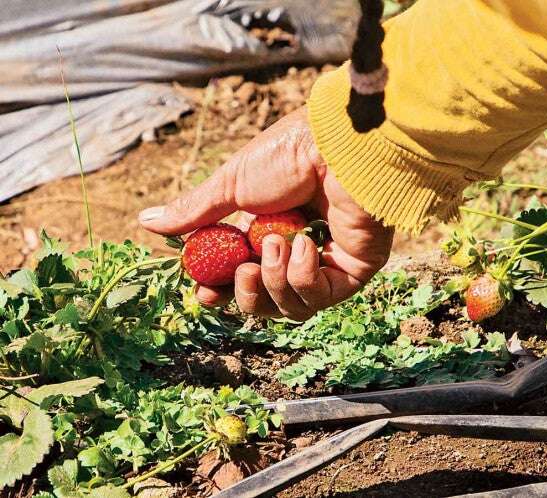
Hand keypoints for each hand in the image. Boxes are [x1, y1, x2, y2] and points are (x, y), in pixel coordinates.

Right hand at [139, 107, 393, 319]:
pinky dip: (304, 276)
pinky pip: (323, 297)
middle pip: (267, 300)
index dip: (223, 292)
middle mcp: (299, 251)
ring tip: (276, 244)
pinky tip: (304, 245)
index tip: (205, 295)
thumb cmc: (287, 157)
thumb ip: (193, 212)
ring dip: (275, 280)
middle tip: (244, 270)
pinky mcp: (356, 269)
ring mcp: (329, 262)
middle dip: (248, 293)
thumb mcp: (231, 185)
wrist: (336, 144)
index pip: (243, 277)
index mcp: (269, 233)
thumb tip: (144, 221)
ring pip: (293, 306)